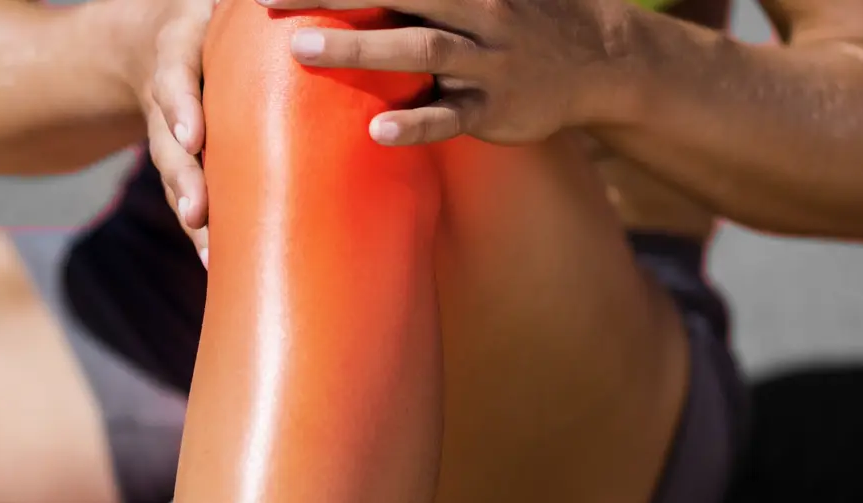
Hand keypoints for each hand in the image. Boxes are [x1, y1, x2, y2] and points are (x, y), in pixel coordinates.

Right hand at [124, 0, 216, 262]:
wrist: (149, 36)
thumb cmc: (211, 8)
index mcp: (180, 46)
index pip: (174, 75)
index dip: (180, 107)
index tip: (192, 136)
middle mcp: (170, 92)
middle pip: (168, 141)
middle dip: (182, 179)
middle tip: (196, 214)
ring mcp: (172, 130)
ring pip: (176, 175)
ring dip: (192, 216)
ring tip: (209, 255)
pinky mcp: (186, 158)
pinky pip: (192, 194)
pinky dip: (203, 232)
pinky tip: (218, 268)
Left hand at [257, 0, 636, 146]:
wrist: (596, 57)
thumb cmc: (512, 16)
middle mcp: (471, 10)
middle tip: (266, 0)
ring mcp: (484, 59)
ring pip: (419, 49)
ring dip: (359, 46)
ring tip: (302, 50)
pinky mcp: (494, 108)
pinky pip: (451, 116)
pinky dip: (415, 123)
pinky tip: (377, 130)